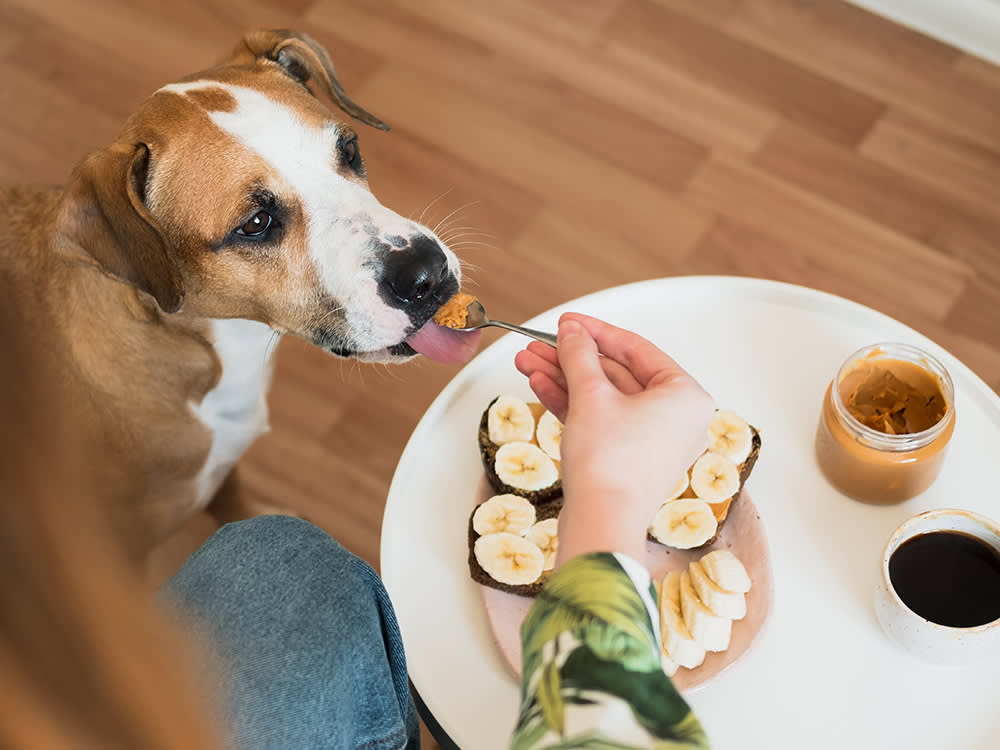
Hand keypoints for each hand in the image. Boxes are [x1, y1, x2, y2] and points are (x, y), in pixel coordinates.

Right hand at [514, 313, 714, 564]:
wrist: (601, 523)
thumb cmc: (610, 464)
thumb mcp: (591, 395)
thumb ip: (579, 356)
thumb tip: (572, 332)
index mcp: (685, 396)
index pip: (637, 349)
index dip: (596, 331)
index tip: (568, 321)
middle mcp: (676, 418)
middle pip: (616, 374)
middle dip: (571, 359)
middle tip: (539, 343)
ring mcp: (652, 441)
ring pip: (604, 398)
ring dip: (564, 379)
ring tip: (527, 362)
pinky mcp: (629, 459)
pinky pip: (601, 420)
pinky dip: (572, 404)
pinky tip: (539, 386)